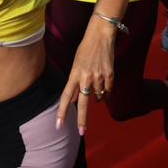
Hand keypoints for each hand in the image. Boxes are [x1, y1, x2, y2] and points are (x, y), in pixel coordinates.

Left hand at [57, 18, 116, 134]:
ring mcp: (98, 77)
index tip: (58, 125)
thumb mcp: (76, 65)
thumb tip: (72, 101)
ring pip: (98, 95)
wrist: (101, 35)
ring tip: (96, 80)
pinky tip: (104, 83)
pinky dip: (106, 90)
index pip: (65, 96)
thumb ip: (74, 83)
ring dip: (97, 94)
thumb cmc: (86, 49)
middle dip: (81, 119)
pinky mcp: (110, 75)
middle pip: (82, 103)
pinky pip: (108, 90)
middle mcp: (86, 77)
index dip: (62, 112)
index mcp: (74, 74)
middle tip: (81, 132)